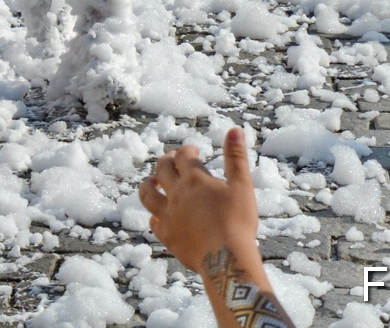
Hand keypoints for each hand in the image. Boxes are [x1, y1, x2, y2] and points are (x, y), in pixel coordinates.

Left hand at [138, 128, 263, 275]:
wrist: (225, 259)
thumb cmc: (238, 222)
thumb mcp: (242, 186)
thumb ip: (236, 157)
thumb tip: (235, 129)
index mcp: (195, 179)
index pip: (184, 156)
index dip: (188, 151)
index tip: (194, 152)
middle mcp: (177, 194)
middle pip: (162, 169)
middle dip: (167, 161)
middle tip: (173, 161)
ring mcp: (169, 215)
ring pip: (147, 194)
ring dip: (148, 185)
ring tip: (153, 182)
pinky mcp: (168, 236)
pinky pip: (154, 223)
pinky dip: (155, 216)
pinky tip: (158, 217)